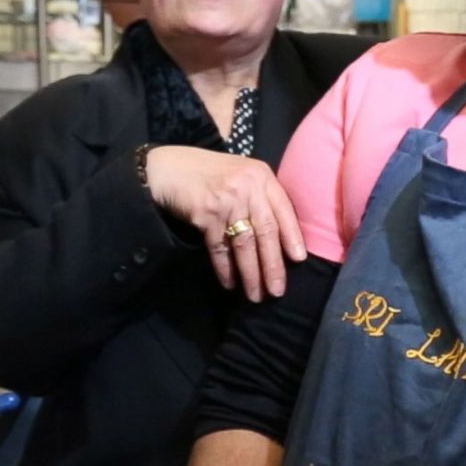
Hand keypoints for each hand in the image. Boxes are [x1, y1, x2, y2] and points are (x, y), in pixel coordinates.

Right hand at [144, 146, 306, 301]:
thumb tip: (281, 236)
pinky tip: (230, 283)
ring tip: (256, 295)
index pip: (284, 211)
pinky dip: (225, 268)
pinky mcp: (205, 214)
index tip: (299, 260)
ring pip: (244, 244)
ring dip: (251, 273)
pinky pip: (219, 247)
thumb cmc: (207, 174)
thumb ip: (260, 196)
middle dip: (273, 265)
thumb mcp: (242, 175)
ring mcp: (227, 200)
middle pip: (267, 232)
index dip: (292, 237)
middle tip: (278, 290)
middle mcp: (248, 187)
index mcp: (262, 176)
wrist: (165, 169)